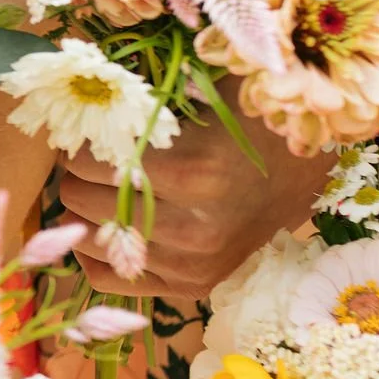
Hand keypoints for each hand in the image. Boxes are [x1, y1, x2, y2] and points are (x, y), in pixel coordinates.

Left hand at [59, 100, 332, 300]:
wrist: (302, 174)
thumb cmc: (247, 122)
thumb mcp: (205, 93)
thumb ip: (145, 97)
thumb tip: (82, 93)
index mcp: (194, 173)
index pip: (91, 163)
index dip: (77, 144)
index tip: (82, 133)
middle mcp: (192, 229)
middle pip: (83, 201)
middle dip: (75, 176)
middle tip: (86, 160)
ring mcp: (192, 265)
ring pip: (92, 242)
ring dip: (81, 212)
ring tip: (93, 189)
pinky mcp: (192, 286)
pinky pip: (110, 279)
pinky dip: (96, 253)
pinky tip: (103, 226)